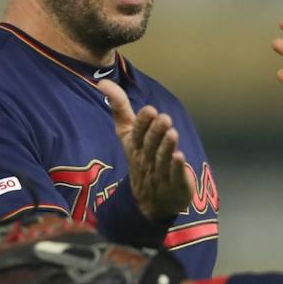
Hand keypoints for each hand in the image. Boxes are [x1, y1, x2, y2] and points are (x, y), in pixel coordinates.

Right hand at [99, 79, 195, 221]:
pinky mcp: (175, 184)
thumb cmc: (142, 158)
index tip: (150, 110)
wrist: (151, 201)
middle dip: (156, 131)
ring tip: (172, 134)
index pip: (136, 132)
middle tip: (164, 118)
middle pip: (150, 144)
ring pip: (162, 158)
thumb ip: (119, 108)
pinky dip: (176, 167)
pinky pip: (174, 175)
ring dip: (166, 146)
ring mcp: (160, 172)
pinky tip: (180, 157)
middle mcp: (146, 158)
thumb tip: (103, 82)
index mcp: (134, 145)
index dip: (143, 122)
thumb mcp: (128, 134)